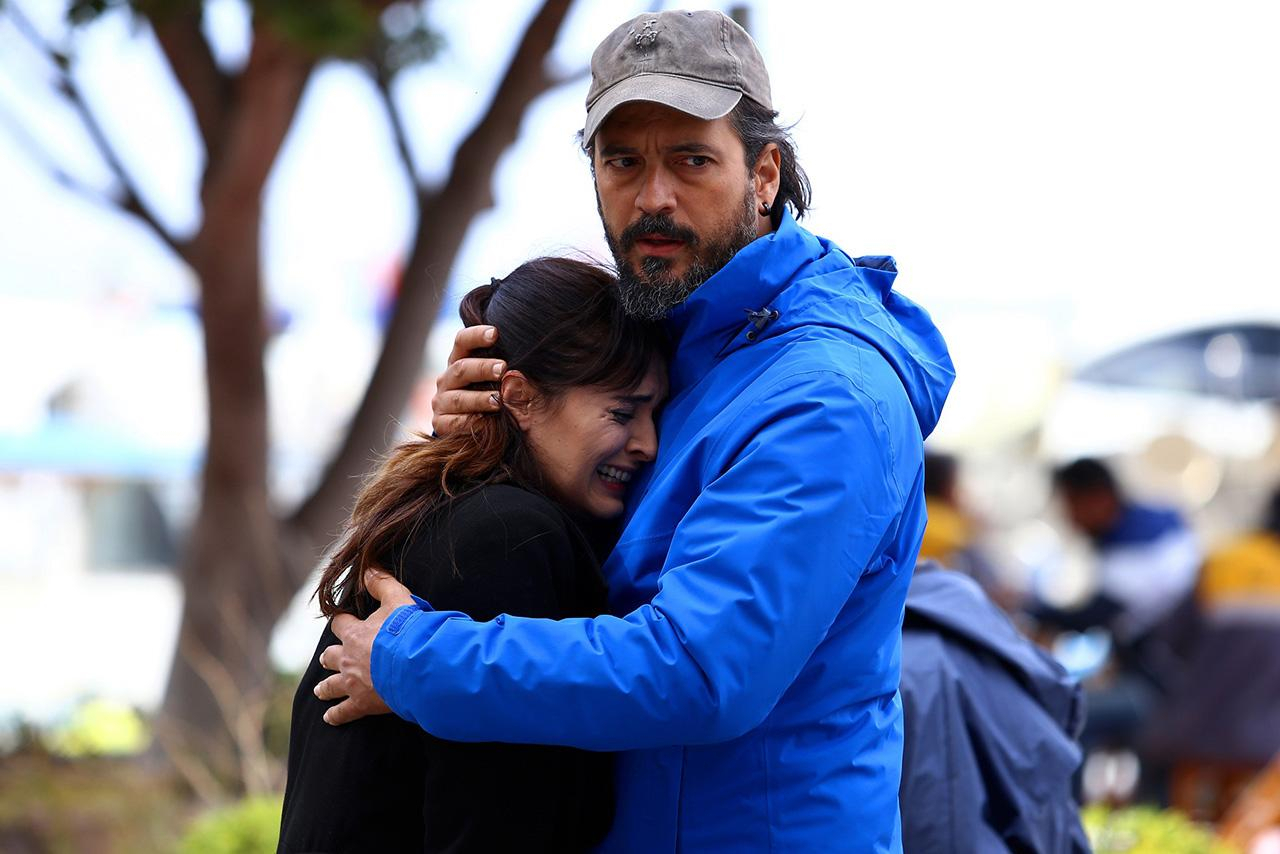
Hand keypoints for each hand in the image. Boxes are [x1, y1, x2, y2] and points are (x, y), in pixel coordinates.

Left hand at [314, 568, 415, 724]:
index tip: (342, 622)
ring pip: (330, 686)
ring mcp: (352, 683)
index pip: (340, 624)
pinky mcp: (361, 704)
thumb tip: (368, 568)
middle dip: (329, 657)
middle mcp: (347, 658)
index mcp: (355, 634)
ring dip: (325, 687)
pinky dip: (335, 716)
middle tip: (328, 659)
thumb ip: (382, 583)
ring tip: (321, 690)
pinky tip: (330, 718)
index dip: (341, 622)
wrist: (414, 664)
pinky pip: (343, 712)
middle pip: (330, 656)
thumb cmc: (407, 631)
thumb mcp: (398, 599)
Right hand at [432, 325, 504, 435]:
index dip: (476, 335)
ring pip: (459, 397)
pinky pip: (454, 423)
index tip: (495, 333)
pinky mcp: (440, 423)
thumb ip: (508, 375)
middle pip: (461, 368)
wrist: (477, 432)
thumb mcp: (501, 383)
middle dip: (483, 368)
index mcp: (460, 361)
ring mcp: (442, 401)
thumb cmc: (494, 397)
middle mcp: (447, 379)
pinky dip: (471, 423)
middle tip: (502, 368)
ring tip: (498, 400)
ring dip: (480, 398)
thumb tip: (520, 374)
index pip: (462, 341)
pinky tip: (487, 423)